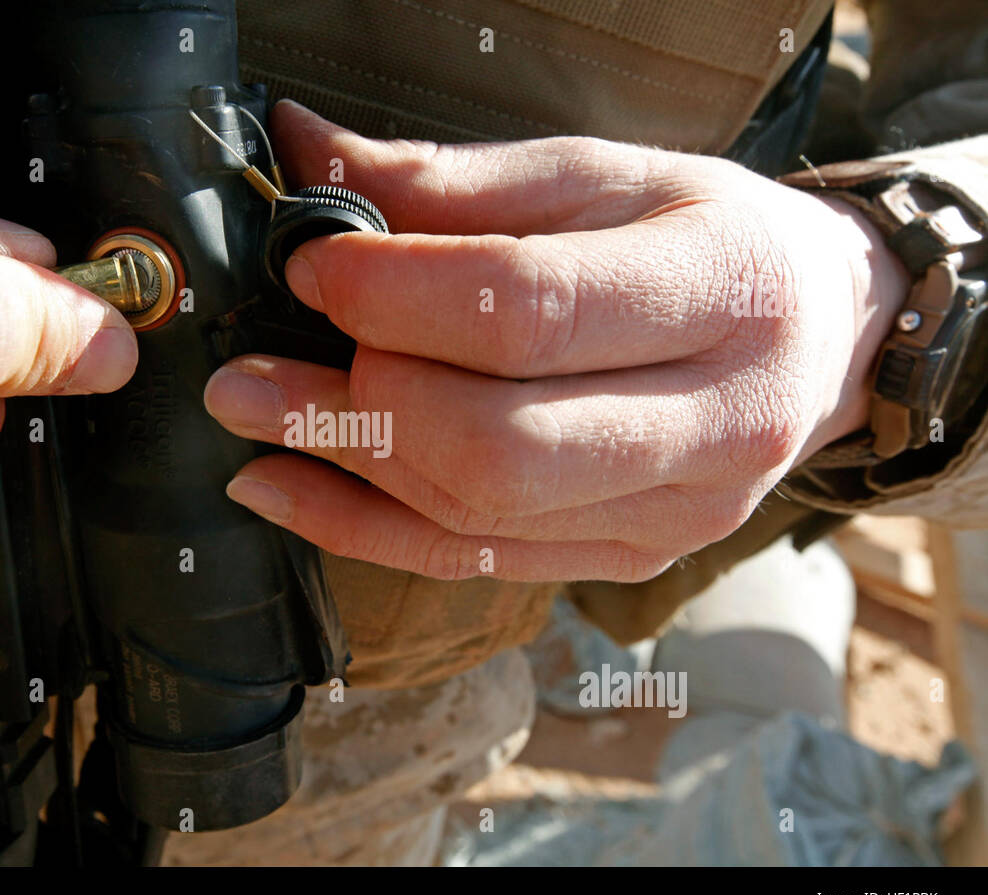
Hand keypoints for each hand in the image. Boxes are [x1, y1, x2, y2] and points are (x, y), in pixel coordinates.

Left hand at [204, 101, 908, 582]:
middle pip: (500, 442)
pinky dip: (361, 531)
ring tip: (249, 410)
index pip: (533, 309)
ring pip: (478, 514)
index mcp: (724, 292)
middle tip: (250, 367)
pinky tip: (278, 487)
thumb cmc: (707, 239)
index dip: (398, 293)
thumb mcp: (604, 175)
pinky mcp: (629, 559)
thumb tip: (304, 156)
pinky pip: (474, 563)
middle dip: (355, 403)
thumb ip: (457, 180)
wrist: (819, 338)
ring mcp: (676, 514)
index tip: (311, 264)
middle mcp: (717, 424)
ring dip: (340, 466)